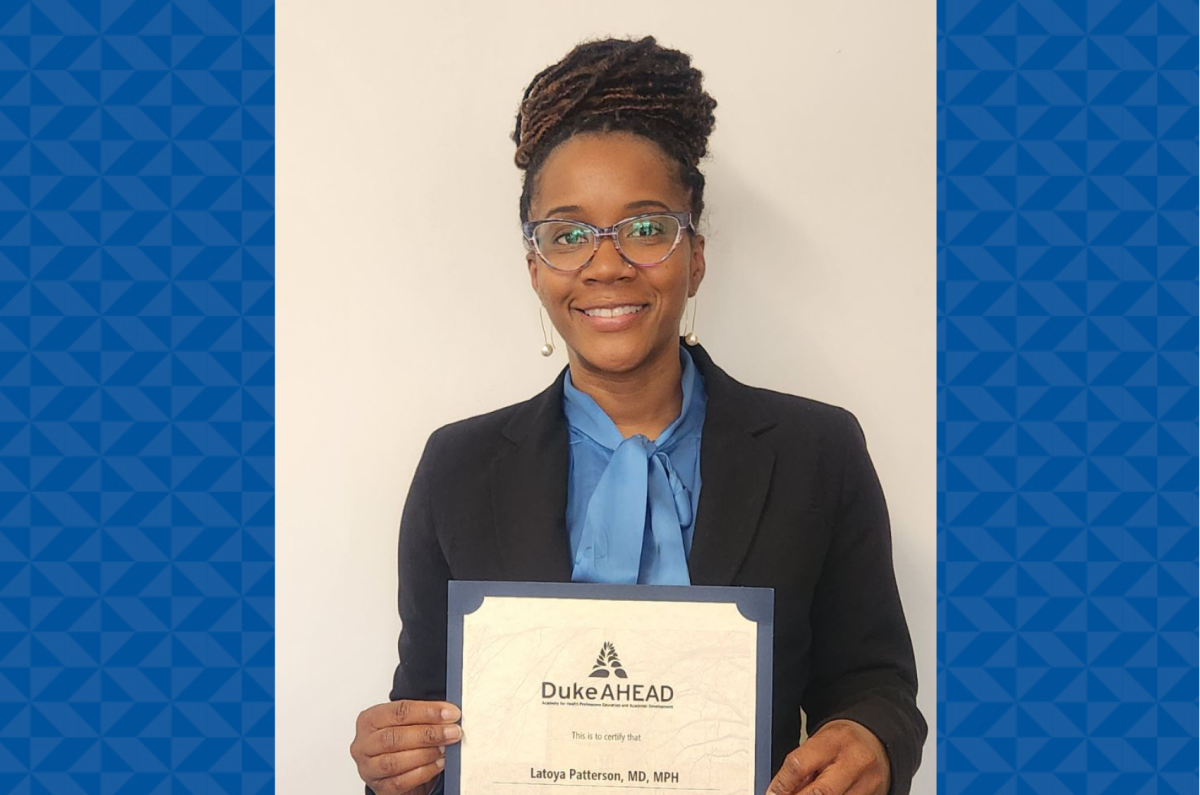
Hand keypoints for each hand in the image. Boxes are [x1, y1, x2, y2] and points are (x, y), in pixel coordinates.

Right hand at [351, 699, 462, 794]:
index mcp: (370, 720)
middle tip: (452, 732)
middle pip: (394, 737)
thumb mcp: (408, 723)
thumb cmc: (401, 741)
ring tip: (444, 749)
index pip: (398, 711)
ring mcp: (369, 768)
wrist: (396, 768)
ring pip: (394, 762)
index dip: (427, 711)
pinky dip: (423, 772)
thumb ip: (424, 717)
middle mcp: (364, 744)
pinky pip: (400, 782)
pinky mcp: (380, 787)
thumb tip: (450, 715)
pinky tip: (437, 764)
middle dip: (428, 734)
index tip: (450, 714)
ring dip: (425, 754)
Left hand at [765, 719, 889, 794]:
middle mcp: (854, 761)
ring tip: (804, 794)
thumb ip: (803, 767)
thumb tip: (780, 791)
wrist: (877, 741)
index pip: (799, 765)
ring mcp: (868, 783)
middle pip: (820, 792)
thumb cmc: (844, 741)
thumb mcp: (820, 742)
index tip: (772, 793)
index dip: (781, 784)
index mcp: (835, 740)